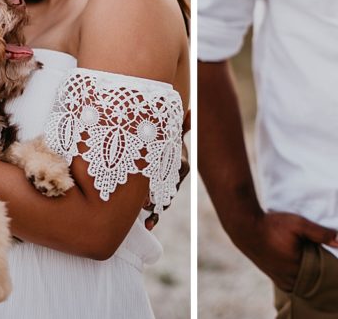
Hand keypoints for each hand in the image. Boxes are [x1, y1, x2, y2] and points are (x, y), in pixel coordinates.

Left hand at [144, 110, 190, 230]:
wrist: (163, 155)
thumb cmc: (168, 142)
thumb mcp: (174, 133)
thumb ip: (183, 124)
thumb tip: (192, 111)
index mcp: (180, 164)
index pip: (179, 169)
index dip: (169, 175)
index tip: (157, 179)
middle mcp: (175, 179)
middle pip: (170, 190)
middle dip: (158, 195)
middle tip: (145, 201)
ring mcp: (167, 190)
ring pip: (164, 202)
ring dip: (156, 211)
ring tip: (148, 218)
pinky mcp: (158, 199)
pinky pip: (158, 211)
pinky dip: (153, 219)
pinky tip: (147, 226)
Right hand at [237, 210, 337, 291]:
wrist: (245, 227)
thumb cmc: (273, 225)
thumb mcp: (299, 224)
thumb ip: (321, 234)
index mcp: (298, 268)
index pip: (322, 273)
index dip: (330, 265)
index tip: (336, 256)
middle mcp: (289, 278)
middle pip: (313, 279)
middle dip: (320, 269)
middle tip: (326, 255)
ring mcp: (280, 279)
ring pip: (302, 281)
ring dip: (309, 272)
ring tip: (313, 257)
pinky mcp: (274, 276)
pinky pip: (292, 281)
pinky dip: (299, 274)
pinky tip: (301, 262)